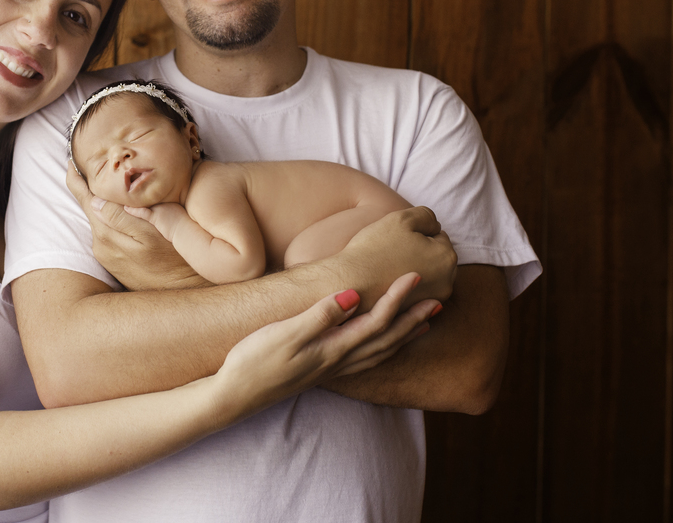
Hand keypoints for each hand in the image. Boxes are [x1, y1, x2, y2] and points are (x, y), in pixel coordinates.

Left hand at [66, 162, 207, 290]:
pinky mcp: (112, 262)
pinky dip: (107, 218)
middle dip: (86, 188)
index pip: (86, 199)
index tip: (70, 163)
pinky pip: (105, 232)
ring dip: (100, 204)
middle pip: (90, 208)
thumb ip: (122, 216)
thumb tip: (96, 200)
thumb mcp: (153, 232)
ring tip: (107, 184)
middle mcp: (101, 244)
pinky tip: (119, 210)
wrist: (182, 292)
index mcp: (107, 233)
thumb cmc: (175, 257)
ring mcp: (105, 255)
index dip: (77, 180)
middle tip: (84, 165)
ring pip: (98, 220)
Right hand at [211, 273, 438, 421]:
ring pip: (379, 353)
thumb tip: (353, 295)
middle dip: (412, 320)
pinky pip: (364, 361)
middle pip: (386, 340)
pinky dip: (383, 350)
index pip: (376, 321)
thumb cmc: (254, 361)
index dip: (397, 298)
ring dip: (403, 337)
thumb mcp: (284, 334)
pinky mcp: (320, 372)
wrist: (234, 395)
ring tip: (423, 323)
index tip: (414, 276)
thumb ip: (320, 315)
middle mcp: (337, 361)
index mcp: (332, 349)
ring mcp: (330, 370)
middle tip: (437, 301)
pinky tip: (382, 345)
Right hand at [330, 207, 456, 305]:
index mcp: (446, 258)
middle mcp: (446, 283)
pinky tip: (389, 280)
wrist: (348, 283)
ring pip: (427, 275)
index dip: (416, 233)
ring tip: (390, 266)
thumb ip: (425, 215)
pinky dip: (406, 286)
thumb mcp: (401, 218)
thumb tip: (434, 224)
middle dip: (420, 252)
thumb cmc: (374, 250)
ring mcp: (431, 301)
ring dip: (413, 269)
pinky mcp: (416, 312)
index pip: (438, 235)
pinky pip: (415, 292)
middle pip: (435, 257)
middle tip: (393, 251)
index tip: (398, 238)